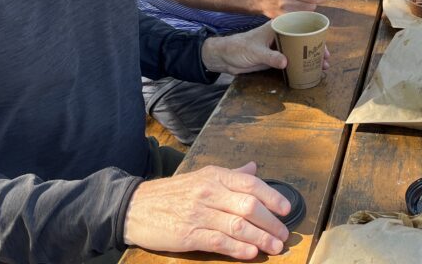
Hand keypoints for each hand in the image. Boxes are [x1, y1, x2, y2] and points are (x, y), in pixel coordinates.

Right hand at [123, 162, 289, 258]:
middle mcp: (209, 192)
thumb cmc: (172, 193)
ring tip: (275, 247)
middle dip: (271, 222)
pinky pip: (218, 241)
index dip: (272, 197)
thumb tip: (254, 168)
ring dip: (261, 238)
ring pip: (238, 225)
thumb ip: (230, 175)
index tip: (286, 209)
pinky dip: (238, 248)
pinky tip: (251, 253)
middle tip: (284, 234)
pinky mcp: (188, 234)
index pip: (250, 184)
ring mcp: (198, 213)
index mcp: (214, 176)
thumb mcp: (201, 176)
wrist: (135, 206)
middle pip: (249, 206)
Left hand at [201, 21, 330, 74]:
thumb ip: (270, 57)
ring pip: (300, 50)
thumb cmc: (238, 48)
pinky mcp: (276, 57)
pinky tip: (310, 71)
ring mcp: (279, 46)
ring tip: (323, 67)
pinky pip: (292, 59)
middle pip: (304, 39)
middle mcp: (281, 34)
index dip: (314, 34)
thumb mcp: (255, 52)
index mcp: (277, 27)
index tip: (324, 45)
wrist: (225, 57)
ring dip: (311, 58)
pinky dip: (302, 64)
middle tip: (327, 59)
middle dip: (317, 48)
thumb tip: (286, 62)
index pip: (300, 25)